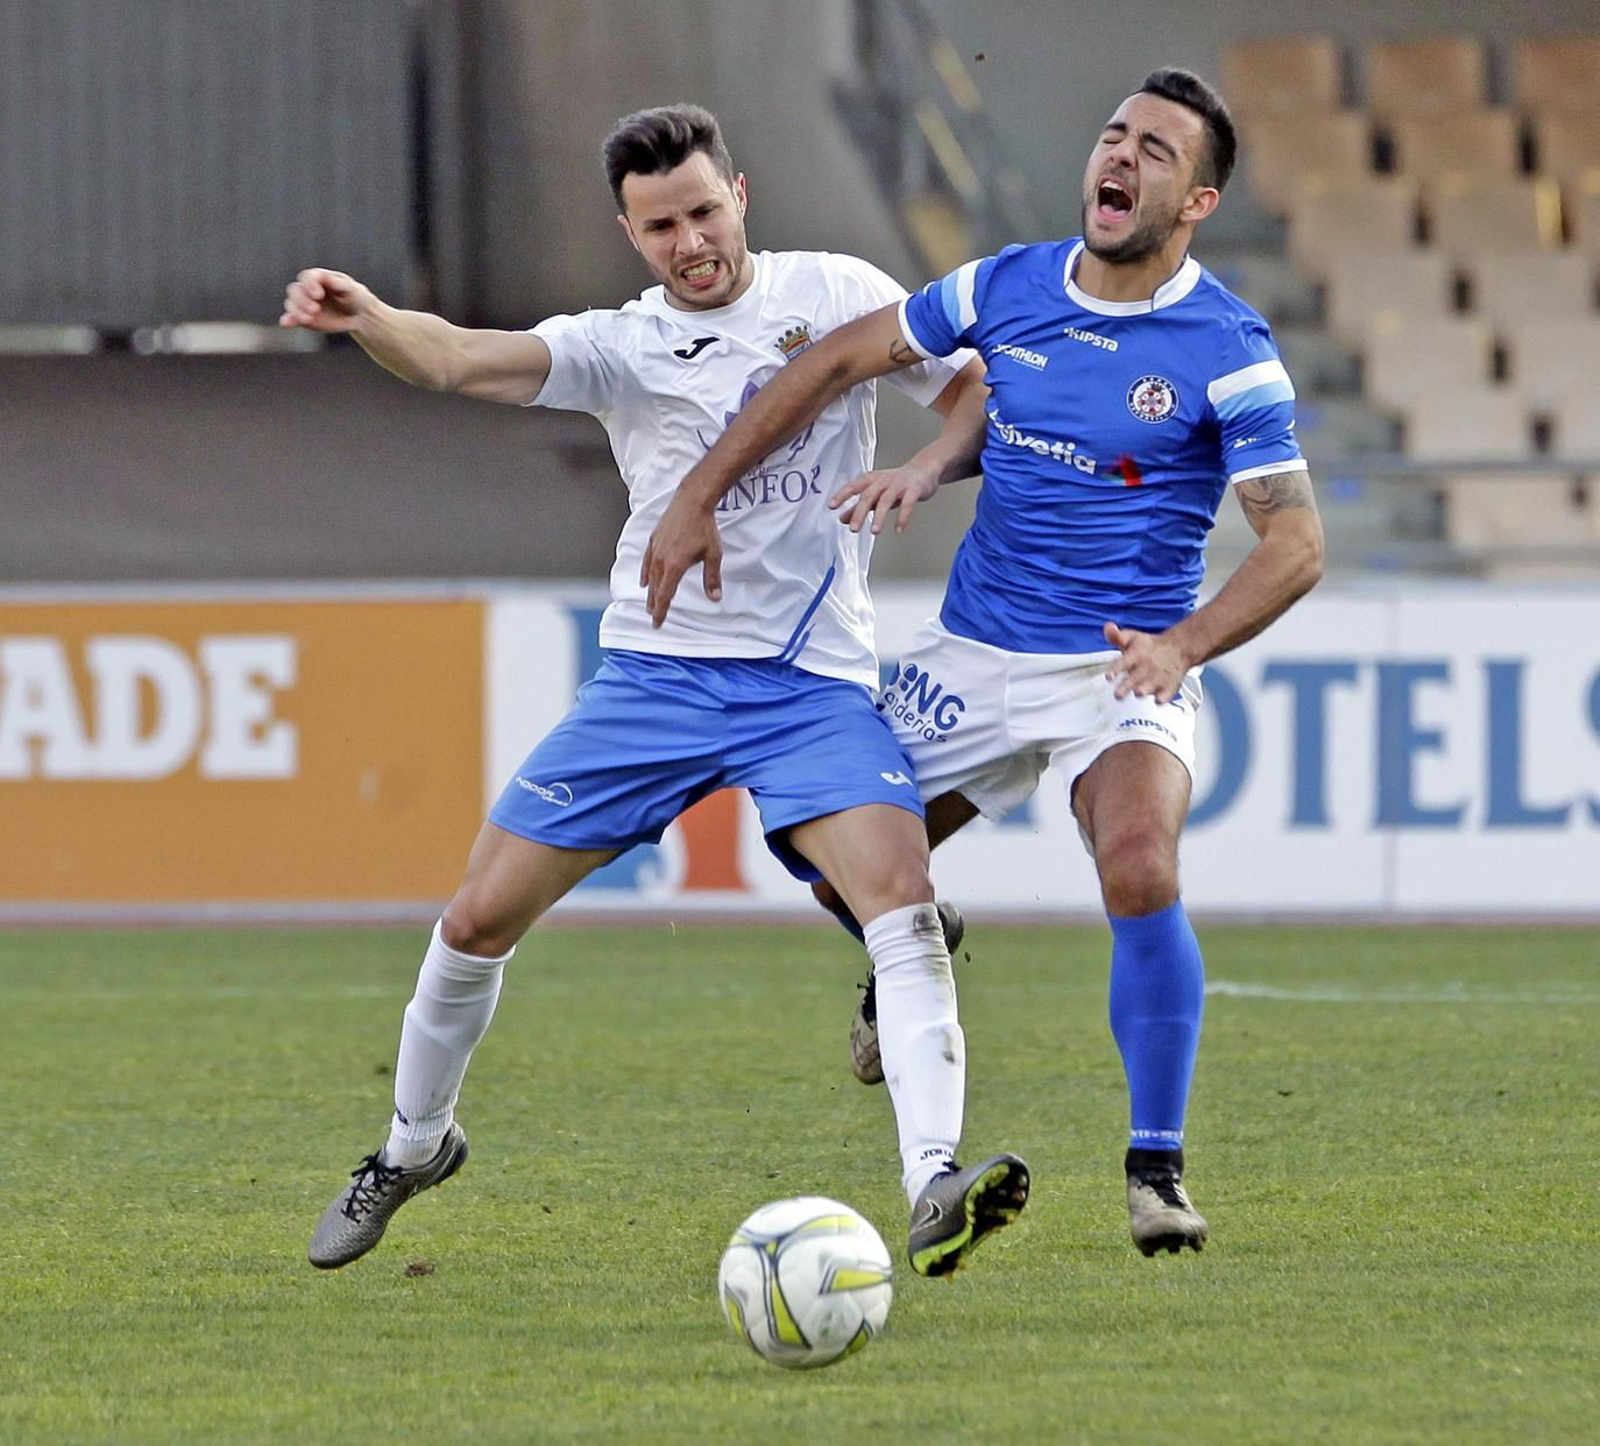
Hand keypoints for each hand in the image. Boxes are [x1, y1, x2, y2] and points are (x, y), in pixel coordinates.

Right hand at [279, 268, 372, 331]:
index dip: (309, 285)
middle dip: (302, 300)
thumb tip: (326, 277)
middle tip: (315, 309)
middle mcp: (306, 289)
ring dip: (296, 311)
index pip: (307, 277)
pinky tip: (287, 323)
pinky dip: (288, 320)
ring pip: (291, 304)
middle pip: (295, 290)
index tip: (318, 295)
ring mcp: (302, 303)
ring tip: (309, 319)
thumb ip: (338, 283)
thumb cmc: (354, 296)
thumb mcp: (351, 289)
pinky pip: (291, 318)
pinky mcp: (302, 317)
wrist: (356, 314)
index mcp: (317, 277)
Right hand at [641, 492, 722, 626]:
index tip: (657, 623)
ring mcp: (655, 549)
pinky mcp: (654, 540)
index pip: (665, 595)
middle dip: (654, 605)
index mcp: (674, 566)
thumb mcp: (713, 554)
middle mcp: (661, 559)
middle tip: (653, 617)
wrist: (692, 501)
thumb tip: (715, 597)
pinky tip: (644, 580)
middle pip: (655, 588)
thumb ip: (712, 578)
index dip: (661, 611)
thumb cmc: (703, 527)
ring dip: (649, 592)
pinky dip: (645, 573)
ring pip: (649, 576)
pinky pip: (646, 561)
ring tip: (649, 603)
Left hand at [828, 464, 939, 533]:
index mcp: (872, 480)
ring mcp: (899, 485)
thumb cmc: (897, 482)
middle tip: (853, 529)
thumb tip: (842, 519)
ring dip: (880, 517)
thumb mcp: (876, 493)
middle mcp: (883, 481)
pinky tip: (899, 529)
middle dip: (859, 513)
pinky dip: (903, 517)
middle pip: (868, 496)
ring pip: (886, 501)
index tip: (831, 506)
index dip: (841, 495)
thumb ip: (860, 506)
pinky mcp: (914, 490)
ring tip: (874, 532)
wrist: (924, 469)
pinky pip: (907, 504)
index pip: (853, 487)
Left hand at [1103, 621, 1191, 702]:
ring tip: (1139, 692)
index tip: (1109, 676)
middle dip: (1125, 688)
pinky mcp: (1167, 688)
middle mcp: (1145, 668)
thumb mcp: (1132, 637)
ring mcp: (1156, 679)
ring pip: (1148, 688)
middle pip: (1133, 680)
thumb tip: (1108, 627)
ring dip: (1143, 690)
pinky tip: (1157, 699)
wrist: (1179, 648)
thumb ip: (1117, 636)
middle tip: (1118, 694)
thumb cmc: (1150, 646)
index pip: (1123, 663)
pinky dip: (1161, 698)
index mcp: (1135, 655)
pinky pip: (1164, 696)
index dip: (1115, 670)